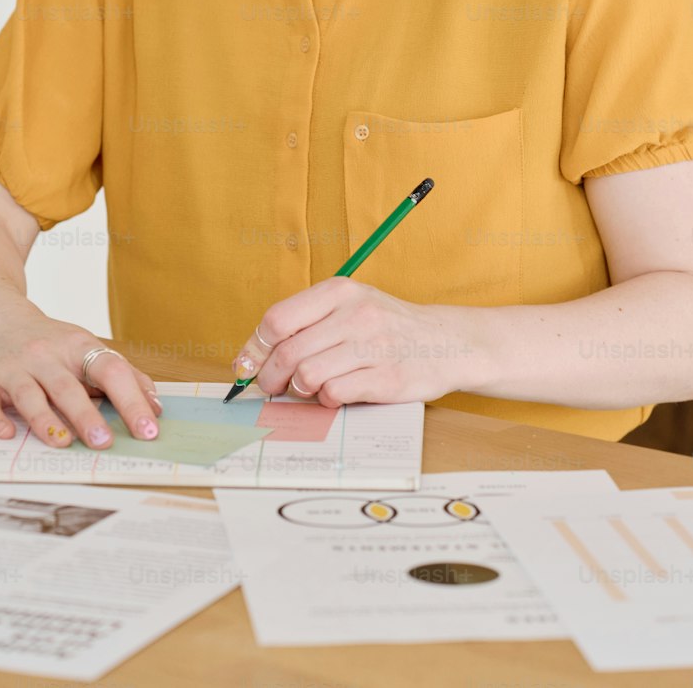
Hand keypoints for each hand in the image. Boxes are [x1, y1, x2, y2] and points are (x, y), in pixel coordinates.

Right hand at [0, 303, 162, 449]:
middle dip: (86, 416)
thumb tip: (155, 405)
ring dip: (45, 421)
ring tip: (63, 443)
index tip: (148, 429)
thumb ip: (121, 374)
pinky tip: (7, 435)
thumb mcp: (86, 348)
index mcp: (78, 347)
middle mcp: (45, 355)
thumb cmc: (49, 343)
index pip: (110, 371)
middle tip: (105, 443)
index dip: (131, 400)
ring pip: (29, 395)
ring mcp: (13, 367)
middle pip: (67, 387)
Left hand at [231, 278, 483, 406]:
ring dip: (300, 389)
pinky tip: (337, 393)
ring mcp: (373, 345)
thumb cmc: (387, 326)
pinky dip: (327, 400)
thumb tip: (253, 354)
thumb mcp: (350, 306)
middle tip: (272, 387)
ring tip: (310, 388)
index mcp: (340, 291)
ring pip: (307, 375)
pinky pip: (334, 394)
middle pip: (287, 352)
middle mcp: (356, 314)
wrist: (447, 342)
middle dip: (271, 377)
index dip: (254, 347)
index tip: (246, 366)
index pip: (278, 319)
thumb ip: (307, 323)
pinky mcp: (386, 377)